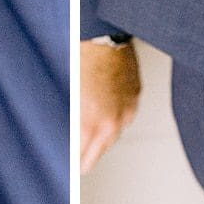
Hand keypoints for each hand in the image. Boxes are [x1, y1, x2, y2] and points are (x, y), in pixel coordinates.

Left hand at [80, 38, 141, 174]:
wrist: (102, 36)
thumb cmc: (80, 60)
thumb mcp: (69, 98)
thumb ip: (70, 123)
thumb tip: (68, 139)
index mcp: (91, 125)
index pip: (82, 159)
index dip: (74, 163)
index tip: (69, 166)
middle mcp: (112, 123)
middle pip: (98, 153)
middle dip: (86, 155)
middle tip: (76, 162)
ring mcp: (126, 111)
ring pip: (113, 136)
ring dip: (100, 137)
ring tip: (87, 137)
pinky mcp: (135, 99)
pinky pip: (123, 118)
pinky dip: (113, 118)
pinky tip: (102, 114)